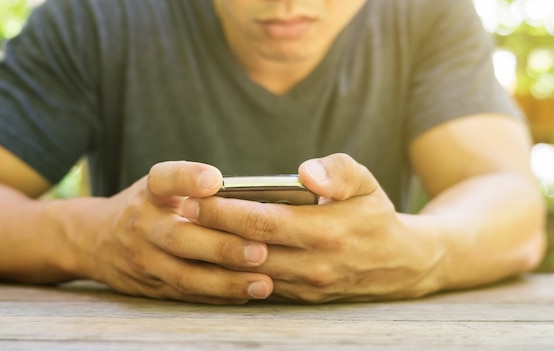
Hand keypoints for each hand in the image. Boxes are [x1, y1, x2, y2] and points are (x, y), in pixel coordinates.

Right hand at [76, 161, 272, 303]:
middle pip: (180, 237)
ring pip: (185, 275)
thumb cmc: (148, 207)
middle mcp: (143, 225)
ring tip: (263, 282)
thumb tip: (257, 200)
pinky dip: (217, 295)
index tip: (214, 180)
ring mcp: (144, 260)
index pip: (165, 180)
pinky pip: (186, 294)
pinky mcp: (150, 286)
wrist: (95, 240)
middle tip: (260, 250)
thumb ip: (198, 192)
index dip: (188, 179)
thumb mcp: (161, 189)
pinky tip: (246, 294)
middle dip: (222, 246)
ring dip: (226, 281)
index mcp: (149, 192)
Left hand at [181, 154, 443, 302]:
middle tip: (179, 215)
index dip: (226, 211)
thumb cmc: (374, 214)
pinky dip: (234, 274)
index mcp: (327, 231)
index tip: (194, 198)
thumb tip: (305, 171)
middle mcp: (315, 264)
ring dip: (216, 256)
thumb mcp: (366, 182)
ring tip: (187, 236)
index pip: (263, 221)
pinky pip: (261, 287)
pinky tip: (211, 258)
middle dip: (211, 232)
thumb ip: (337, 171)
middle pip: (249, 249)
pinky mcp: (304, 298)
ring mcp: (308, 286)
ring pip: (249, 274)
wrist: (400, 264)